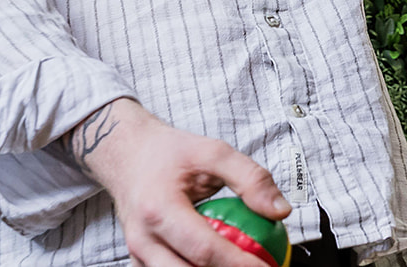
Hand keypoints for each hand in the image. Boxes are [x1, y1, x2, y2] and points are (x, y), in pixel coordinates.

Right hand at [65, 98, 290, 266]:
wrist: (126, 155)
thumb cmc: (168, 154)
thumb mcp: (212, 151)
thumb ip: (249, 177)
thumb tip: (280, 211)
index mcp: (158, 210)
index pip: (204, 250)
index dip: (239, 263)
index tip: (266, 265)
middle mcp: (142, 239)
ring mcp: (137, 255)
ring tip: (240, 265)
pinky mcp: (138, 262)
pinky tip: (219, 266)